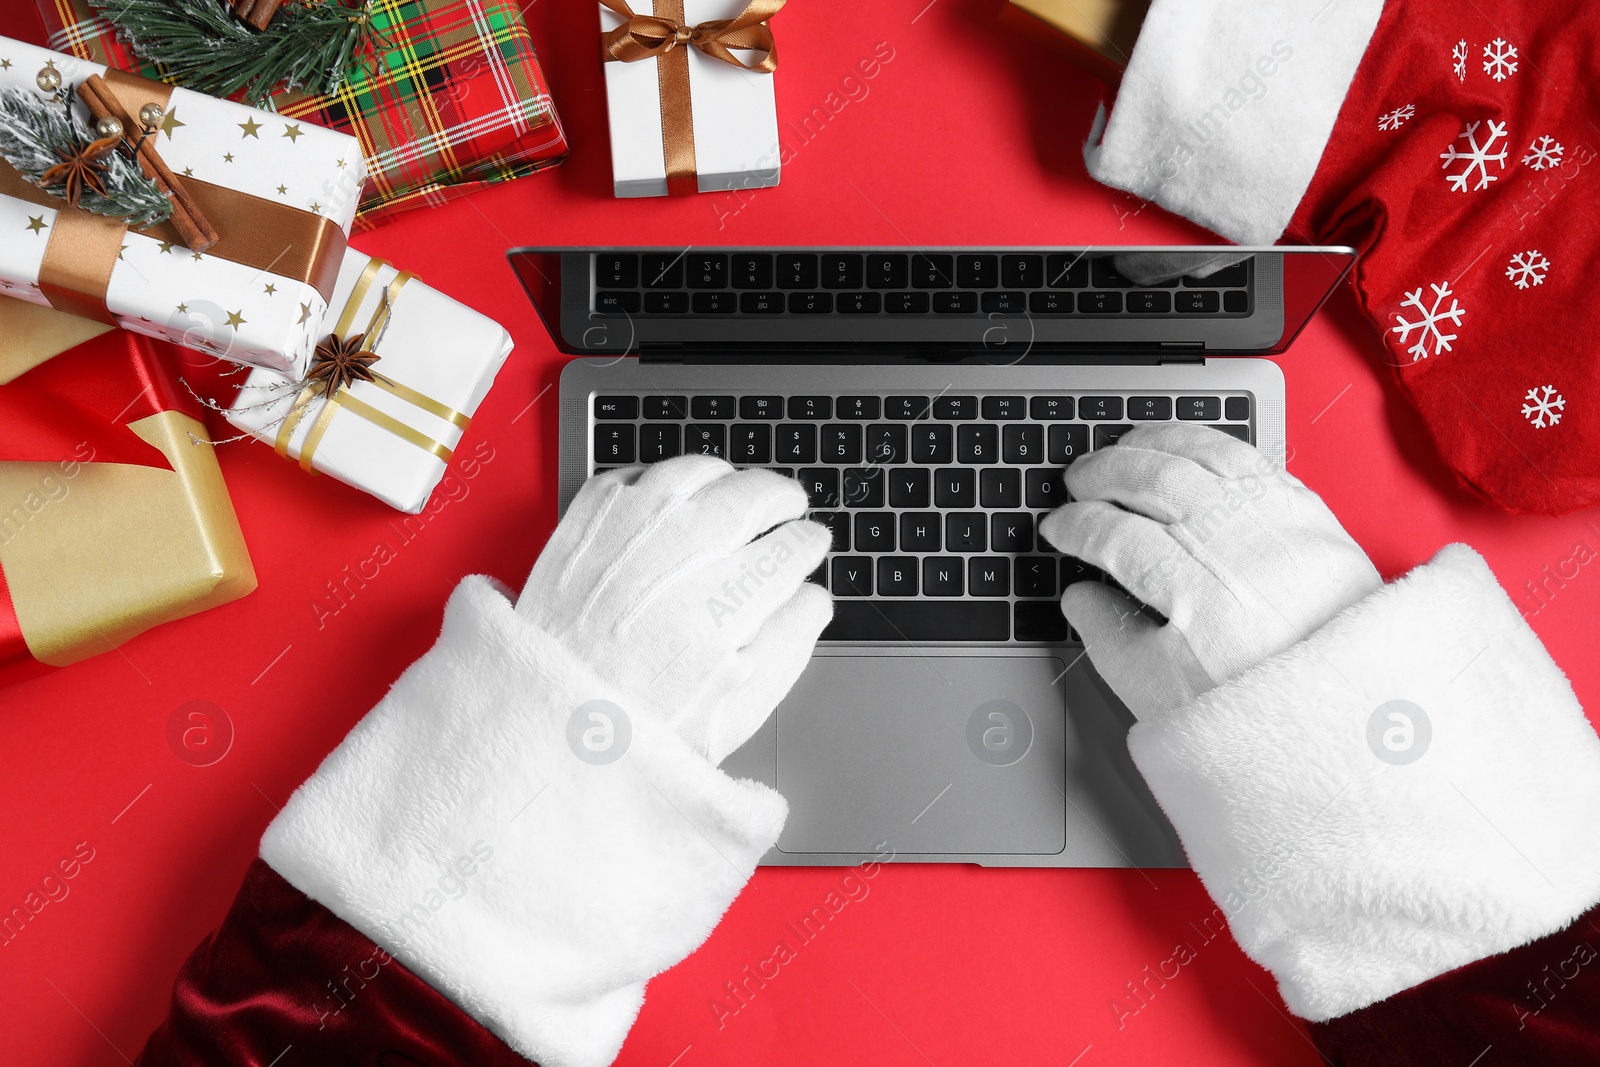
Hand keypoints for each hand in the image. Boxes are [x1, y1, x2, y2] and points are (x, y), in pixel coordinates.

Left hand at [518, 455, 831, 762]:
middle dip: (781, 497)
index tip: (811, 544)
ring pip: (692, 473)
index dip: (808, 543)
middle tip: (790, 505)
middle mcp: (675, 561)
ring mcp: (624, 536)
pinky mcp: (580, 527)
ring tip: (739, 489)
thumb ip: (787, 649)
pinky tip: (674, 499)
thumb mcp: (735, 713)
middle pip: (749, 497)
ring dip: (727, 476)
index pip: (789, 550)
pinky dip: (662, 479)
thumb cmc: (640, 731)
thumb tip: (814, 599)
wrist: (542, 729)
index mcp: (722, 611)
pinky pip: (631, 477)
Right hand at [1039, 424, 1380, 718]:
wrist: (1351, 712)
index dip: (1077, 526)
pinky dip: (1209, 442)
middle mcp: (1242, 551)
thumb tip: (1079, 598)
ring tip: (1121, 449)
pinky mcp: (1312, 516)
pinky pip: (1252, 458)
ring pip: (1205, 456)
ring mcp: (1280, 526)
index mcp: (1201, 599)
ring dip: (1153, 444)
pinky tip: (1183, 447)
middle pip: (1158, 482)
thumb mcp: (1163, 695)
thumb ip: (1109, 641)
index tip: (1058, 527)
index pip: (1118, 537)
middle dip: (1104, 472)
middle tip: (1077, 481)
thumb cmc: (1260, 709)